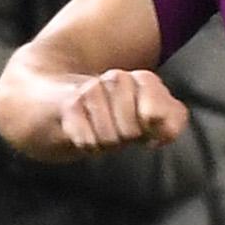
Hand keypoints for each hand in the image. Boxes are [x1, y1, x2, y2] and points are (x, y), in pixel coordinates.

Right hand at [57, 69, 187, 152]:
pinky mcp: (70, 105)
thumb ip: (172, 120)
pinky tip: (81, 132)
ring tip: (97, 130)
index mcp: (143, 81)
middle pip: (133, 130)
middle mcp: (118, 79)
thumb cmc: (109, 116)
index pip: (161, 111)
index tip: (146, 131)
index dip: (154, 130)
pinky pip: (89, 141)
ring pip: (111, 137)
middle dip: (124, 139)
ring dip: (104, 142)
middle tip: (114, 129)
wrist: (52, 104)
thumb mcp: (147, 119)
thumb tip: (164, 132)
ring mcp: (93, 90)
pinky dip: (87, 145)